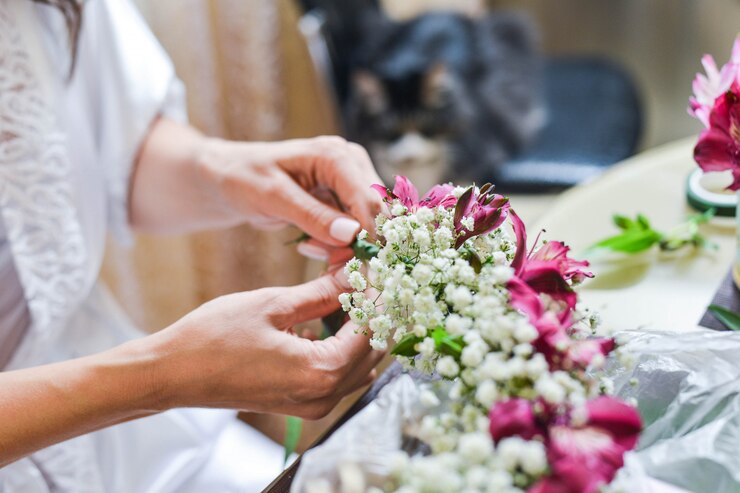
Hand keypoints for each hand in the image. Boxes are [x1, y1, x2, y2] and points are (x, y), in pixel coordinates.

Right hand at [151, 273, 383, 418]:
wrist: (173, 374)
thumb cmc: (215, 337)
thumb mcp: (273, 305)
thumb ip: (321, 293)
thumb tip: (354, 276)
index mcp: (321, 371)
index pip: (371, 331)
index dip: (377, 298)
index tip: (374, 270)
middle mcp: (324, 396)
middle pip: (370, 351)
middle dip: (370, 313)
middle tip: (360, 278)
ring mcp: (312, 405)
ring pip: (357, 366)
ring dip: (357, 332)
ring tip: (343, 295)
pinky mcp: (300, 404)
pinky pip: (337, 376)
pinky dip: (339, 348)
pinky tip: (322, 322)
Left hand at [198, 136, 383, 247]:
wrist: (227, 176)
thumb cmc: (242, 178)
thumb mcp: (271, 198)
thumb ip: (312, 216)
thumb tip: (351, 235)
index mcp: (335, 155)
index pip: (368, 200)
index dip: (368, 236)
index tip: (354, 267)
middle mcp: (351, 162)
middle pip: (376, 213)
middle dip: (356, 243)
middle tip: (325, 262)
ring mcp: (350, 180)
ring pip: (369, 224)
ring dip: (344, 246)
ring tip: (309, 249)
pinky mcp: (345, 198)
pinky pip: (355, 229)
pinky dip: (337, 244)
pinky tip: (310, 245)